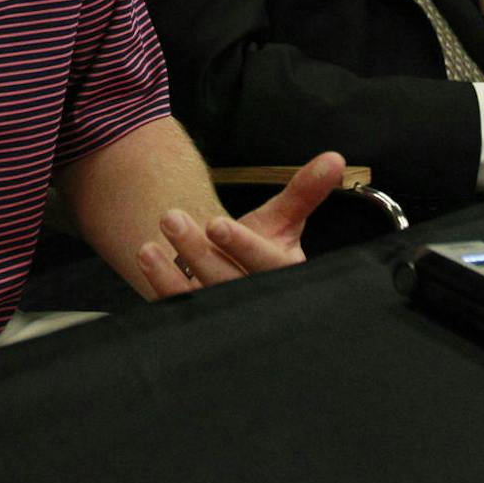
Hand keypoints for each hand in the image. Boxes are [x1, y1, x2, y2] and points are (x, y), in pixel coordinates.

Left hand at [134, 152, 344, 298]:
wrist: (233, 278)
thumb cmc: (260, 250)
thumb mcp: (282, 222)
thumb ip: (304, 191)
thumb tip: (335, 159)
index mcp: (285, 277)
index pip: (269, 266)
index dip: (244, 246)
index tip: (215, 223)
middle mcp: (258, 302)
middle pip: (230, 282)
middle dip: (200, 252)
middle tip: (172, 218)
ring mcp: (228, 318)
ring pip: (203, 298)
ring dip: (173, 272)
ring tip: (150, 242)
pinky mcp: (200, 324)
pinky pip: (180, 309)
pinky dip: (162, 285)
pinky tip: (148, 257)